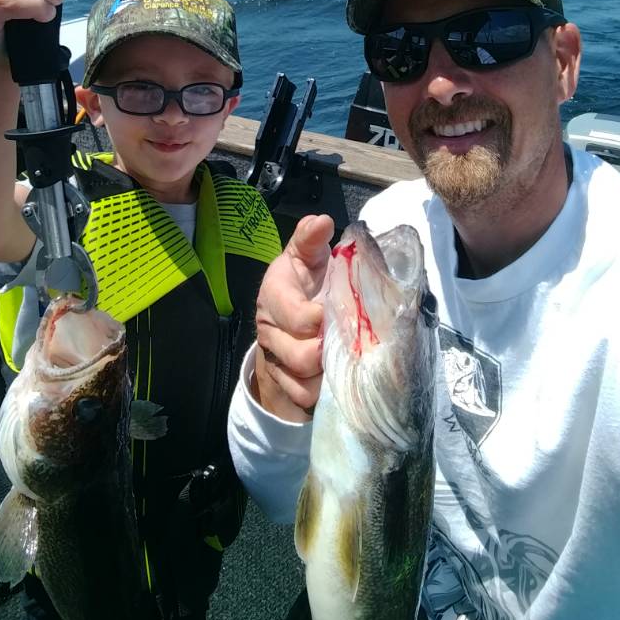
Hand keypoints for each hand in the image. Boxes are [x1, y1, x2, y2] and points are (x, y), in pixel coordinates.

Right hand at [253, 214, 333, 422]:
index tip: (339, 313)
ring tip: (345, 358)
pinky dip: (322, 392)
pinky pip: (303, 399)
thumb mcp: (306, 257)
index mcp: (274, 295)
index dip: (322, 319)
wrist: (286, 319)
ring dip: (329, 373)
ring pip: (304, 382)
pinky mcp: (283, 384)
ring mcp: (275, 360)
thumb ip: (311, 240)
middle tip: (349, 340)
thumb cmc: (303, 283)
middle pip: (302, 356)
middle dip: (329, 351)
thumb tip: (322, 221)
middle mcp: (270, 330)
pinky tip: (336, 377)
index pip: (297, 316)